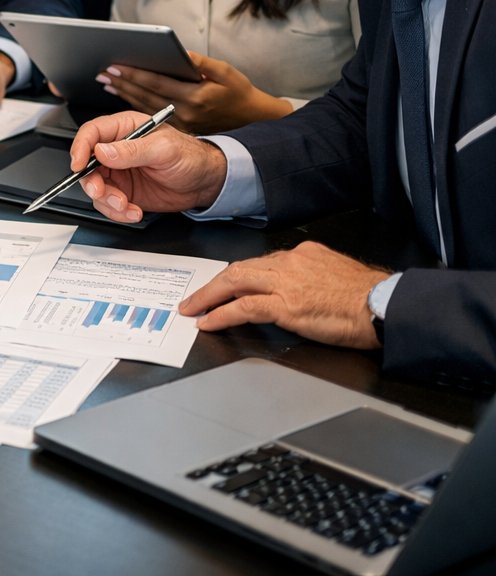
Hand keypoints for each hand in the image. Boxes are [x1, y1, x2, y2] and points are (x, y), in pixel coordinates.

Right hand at [70, 110, 229, 222]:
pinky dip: (117, 212)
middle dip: (92, 182)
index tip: (78, 165)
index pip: (91, 133)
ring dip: (107, 201)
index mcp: (124, 129)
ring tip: (126, 205)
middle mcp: (116, 150)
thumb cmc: (191, 157)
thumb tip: (102, 151)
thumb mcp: (164, 149)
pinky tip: (134, 211)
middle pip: (86, 164)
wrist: (205, 183)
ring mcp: (118, 172)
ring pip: (94, 187)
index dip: (80, 148)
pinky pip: (107, 204)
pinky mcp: (123, 192)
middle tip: (103, 192)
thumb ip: (132, 150)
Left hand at [97, 52, 291, 133]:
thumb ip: (200, 63)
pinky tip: (123, 94)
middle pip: (144, 95)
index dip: (133, 74)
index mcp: (195, 97)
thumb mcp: (226, 72)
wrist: (253, 121)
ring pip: (144, 106)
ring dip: (123, 93)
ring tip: (107, 82)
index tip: (114, 66)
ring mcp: (179, 124)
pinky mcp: (178, 131)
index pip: (156, 83)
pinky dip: (134, 103)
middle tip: (102, 73)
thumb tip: (180, 52)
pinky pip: (150, 115)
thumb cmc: (239, 93)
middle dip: (121, 83)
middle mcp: (184, 113)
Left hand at [180, 242, 388, 348]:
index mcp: (303, 255)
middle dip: (214, 284)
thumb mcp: (337, 276)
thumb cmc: (371, 298)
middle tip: (195, 297)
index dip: (239, 276)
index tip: (227, 285)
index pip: (261, 263)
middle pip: (240, 269)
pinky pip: (243, 307)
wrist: (385, 306)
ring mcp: (286, 283)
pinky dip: (221, 315)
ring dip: (209, 297)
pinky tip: (209, 323)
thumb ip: (311, 278)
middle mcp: (290, 262)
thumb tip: (297, 292)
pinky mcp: (285, 305)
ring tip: (193, 309)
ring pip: (234, 282)